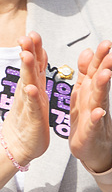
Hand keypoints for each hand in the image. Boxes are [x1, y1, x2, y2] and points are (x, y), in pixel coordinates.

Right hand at [1, 32, 51, 166]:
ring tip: (26, 55)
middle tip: (26, 36)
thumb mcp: (33, 92)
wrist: (18, 144)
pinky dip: (31, 97)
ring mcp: (29, 104)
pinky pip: (32, 106)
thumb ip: (34, 72)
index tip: (32, 32)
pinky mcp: (32, 119)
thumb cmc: (28, 118)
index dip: (34, 48)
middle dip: (28, 52)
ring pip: (28, 84)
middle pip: (29, 69)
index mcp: (34, 85)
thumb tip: (33, 51)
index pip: (35, 63)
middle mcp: (29, 91)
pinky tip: (29, 88)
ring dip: (27, 69)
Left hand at [70, 40, 111, 173]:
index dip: (100, 57)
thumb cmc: (86, 118)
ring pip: (98, 99)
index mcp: (90, 91)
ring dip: (102, 87)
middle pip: (100, 81)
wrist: (90, 148)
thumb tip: (87, 51)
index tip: (106, 43)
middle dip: (105, 66)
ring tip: (105, 74)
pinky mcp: (89, 132)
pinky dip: (95, 118)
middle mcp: (95, 101)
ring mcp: (94, 116)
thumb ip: (84, 73)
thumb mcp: (83, 92)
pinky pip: (92, 124)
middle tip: (110, 52)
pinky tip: (97, 112)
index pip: (95, 71)